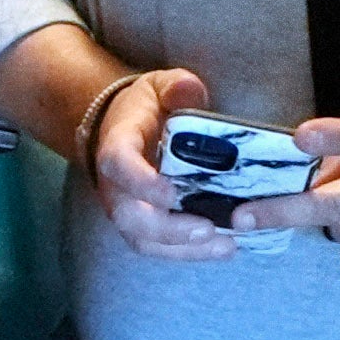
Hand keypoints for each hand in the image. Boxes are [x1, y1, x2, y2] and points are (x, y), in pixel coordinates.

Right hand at [82, 64, 231, 255]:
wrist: (122, 129)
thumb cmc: (147, 108)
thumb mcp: (161, 86)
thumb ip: (176, 87)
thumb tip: (188, 91)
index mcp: (117, 146)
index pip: (119, 166)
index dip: (142, 183)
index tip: (172, 194)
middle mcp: (114, 186)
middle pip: (130, 216)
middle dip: (169, 229)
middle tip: (209, 229)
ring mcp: (125, 209)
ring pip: (144, 239)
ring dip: (184, 248)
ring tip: (226, 246)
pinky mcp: (141, 226)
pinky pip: (158, 247)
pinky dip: (189, 253)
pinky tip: (223, 248)